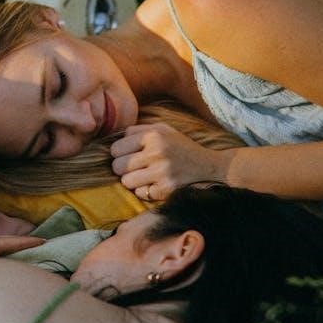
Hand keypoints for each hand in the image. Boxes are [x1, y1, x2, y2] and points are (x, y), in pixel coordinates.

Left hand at [110, 122, 226, 200]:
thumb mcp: (162, 129)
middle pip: (117, 167)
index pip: (115, 149)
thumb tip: (113, 136)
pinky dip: (145, 191)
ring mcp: (162, 172)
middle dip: (123, 168)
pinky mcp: (167, 189)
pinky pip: (140, 193)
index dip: (119, 153)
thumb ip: (137, 129)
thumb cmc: (180, 147)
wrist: (209, 166)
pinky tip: (156, 184)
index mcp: (153, 135)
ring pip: (126, 182)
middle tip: (135, 167)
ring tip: (145, 176)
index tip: (129, 155)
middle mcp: (157, 153)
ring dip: (133, 181)